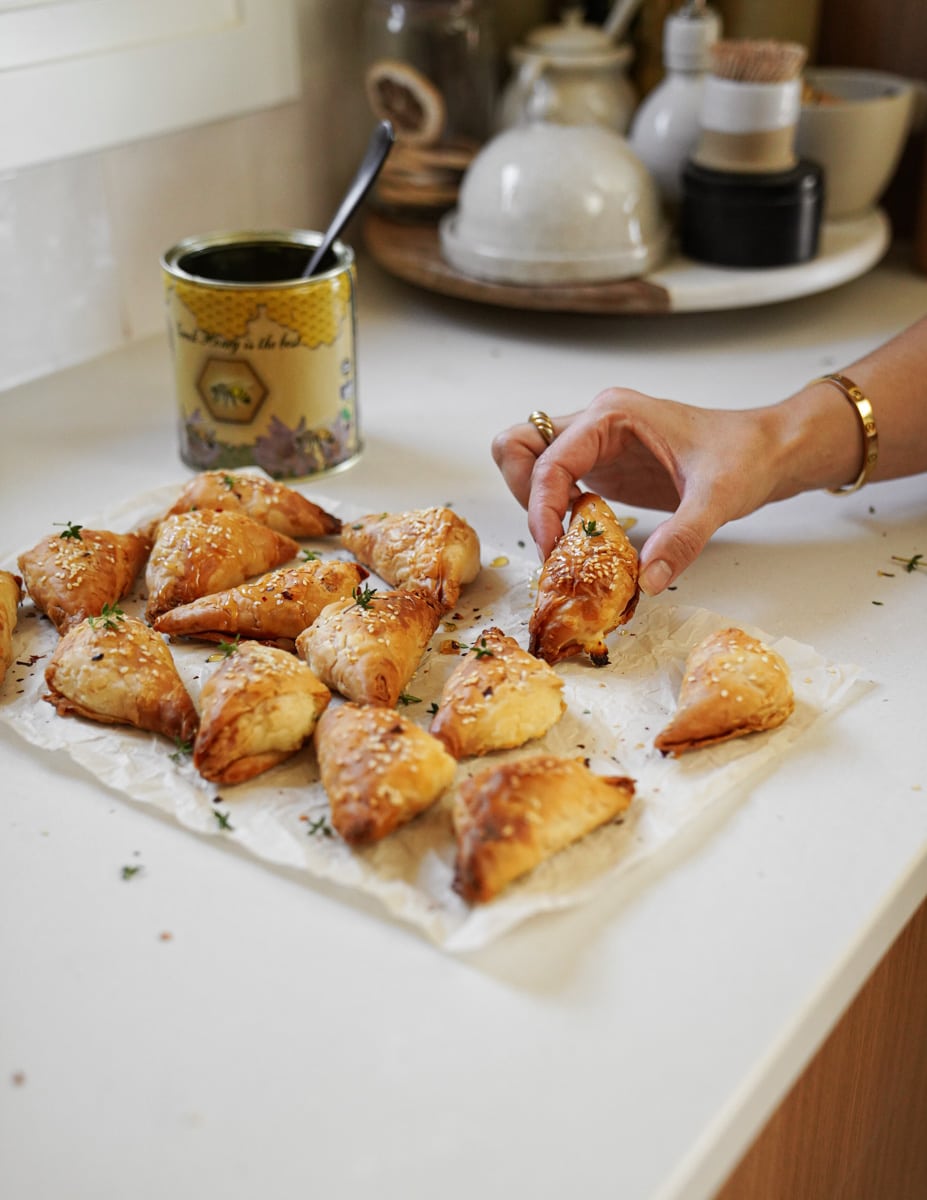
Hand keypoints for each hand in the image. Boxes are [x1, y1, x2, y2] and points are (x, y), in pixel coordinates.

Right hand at [492, 388, 781, 594]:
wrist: (767, 452)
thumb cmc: (746, 458)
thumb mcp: (719, 499)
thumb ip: (682, 539)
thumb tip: (647, 581)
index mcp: (613, 416)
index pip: (550, 460)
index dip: (541, 508)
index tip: (552, 550)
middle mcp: (595, 423)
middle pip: (520, 445)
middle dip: (522, 494)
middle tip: (552, 537)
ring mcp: (595, 443)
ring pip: (528, 460)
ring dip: (534, 502)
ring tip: (566, 538)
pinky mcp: (601, 465)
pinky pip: (554, 482)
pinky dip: (554, 510)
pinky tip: (584, 535)